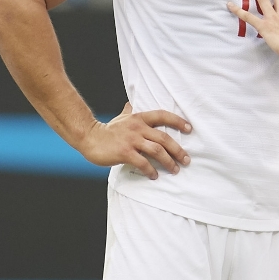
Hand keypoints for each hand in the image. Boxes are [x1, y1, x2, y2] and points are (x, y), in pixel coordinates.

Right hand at [78, 103, 192, 179]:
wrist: (89, 137)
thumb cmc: (107, 130)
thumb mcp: (121, 118)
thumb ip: (129, 111)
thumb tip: (131, 103)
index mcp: (139, 118)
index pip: (162, 115)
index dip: (177, 121)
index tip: (189, 128)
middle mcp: (137, 127)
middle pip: (164, 137)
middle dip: (178, 149)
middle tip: (186, 159)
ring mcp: (131, 140)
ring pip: (157, 150)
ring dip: (169, 162)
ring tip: (175, 170)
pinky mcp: (125, 153)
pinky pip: (143, 163)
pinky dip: (151, 170)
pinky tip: (154, 176)